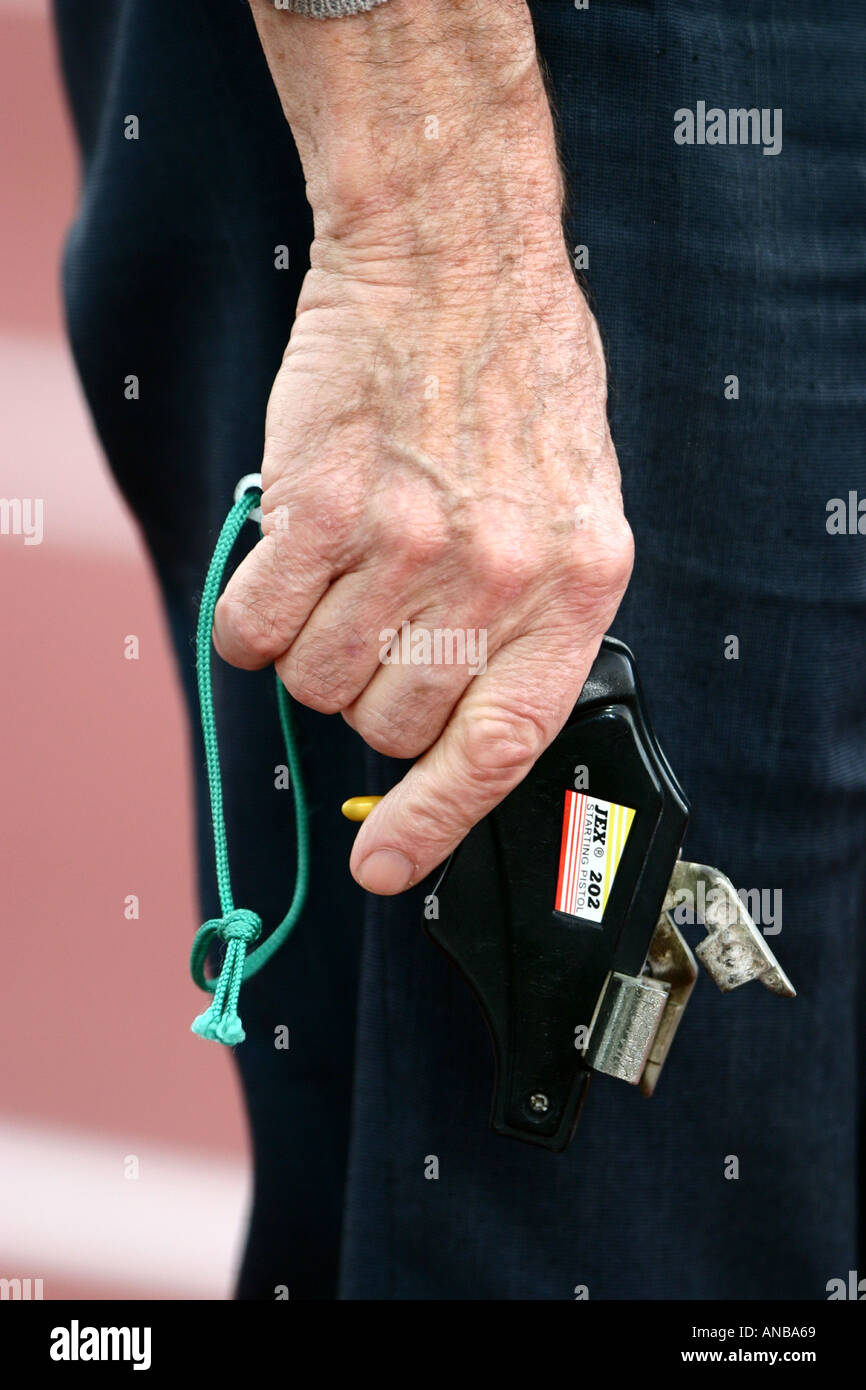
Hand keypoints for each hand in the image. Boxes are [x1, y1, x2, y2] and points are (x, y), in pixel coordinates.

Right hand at [214, 0, 633, 894]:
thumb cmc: (512, 381)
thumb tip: (448, 728)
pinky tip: (287, 556)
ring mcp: (405, 543)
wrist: (452, 258)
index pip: (503, 746)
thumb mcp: (571, 506)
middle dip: (370, 691)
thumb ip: (525, 620)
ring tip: (342, 565)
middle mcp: (494, 576)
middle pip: (391, 722)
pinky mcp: (319, 507)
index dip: (435, 822)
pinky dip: (255, 615)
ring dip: (313, 647)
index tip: (382, 867)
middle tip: (375, 617)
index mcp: (574, 584)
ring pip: (318, 682)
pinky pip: (255, 629)